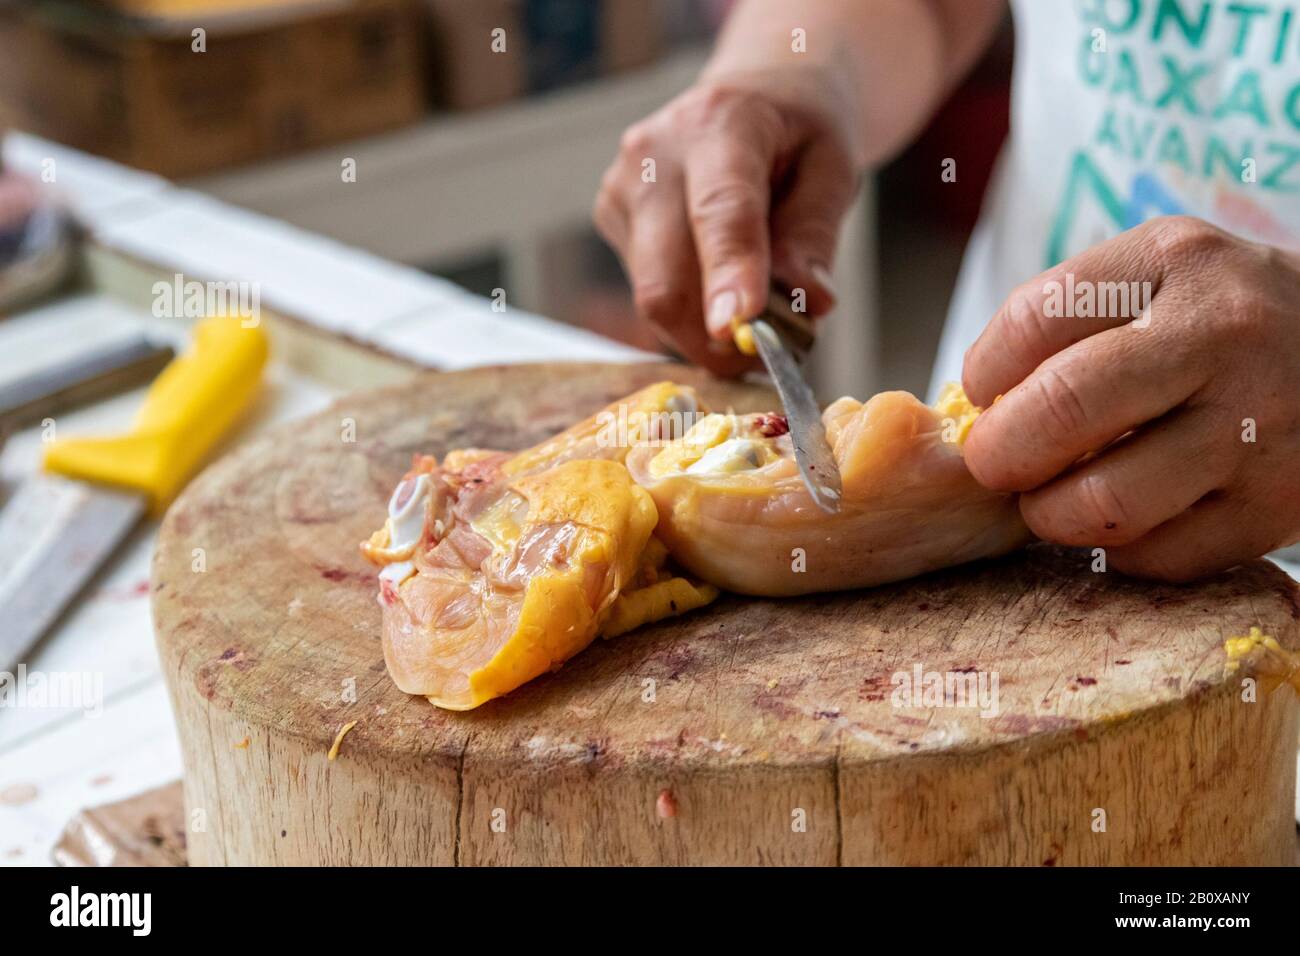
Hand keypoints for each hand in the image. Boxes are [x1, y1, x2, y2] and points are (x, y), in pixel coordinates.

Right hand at [594, 64, 860, 374]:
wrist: (750, 97)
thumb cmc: (796, 132)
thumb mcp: (833, 167)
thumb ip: (815, 232)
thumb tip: (806, 301)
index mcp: (720, 124)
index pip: (721, 210)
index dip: (728, 273)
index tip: (739, 327)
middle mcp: (655, 154)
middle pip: (666, 276)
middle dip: (715, 337)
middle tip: (766, 356)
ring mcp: (622, 187)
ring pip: (653, 296)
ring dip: (704, 331)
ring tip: (752, 317)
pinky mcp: (611, 217)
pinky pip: (648, 290)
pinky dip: (688, 311)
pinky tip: (717, 285)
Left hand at [962, 216, 1299, 580]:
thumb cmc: (1218, 321)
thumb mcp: (1155, 278)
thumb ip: (1066, 324)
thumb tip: (975, 410)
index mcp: (1173, 262)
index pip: (1032, 319)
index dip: (982, 372)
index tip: (984, 395)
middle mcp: (1223, 335)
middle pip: (1062, 409)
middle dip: (1000, 453)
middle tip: (998, 463)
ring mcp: (1258, 426)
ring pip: (1104, 500)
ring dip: (1050, 513)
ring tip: (1054, 497)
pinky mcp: (1275, 507)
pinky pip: (1156, 555)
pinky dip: (1119, 548)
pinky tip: (1128, 515)